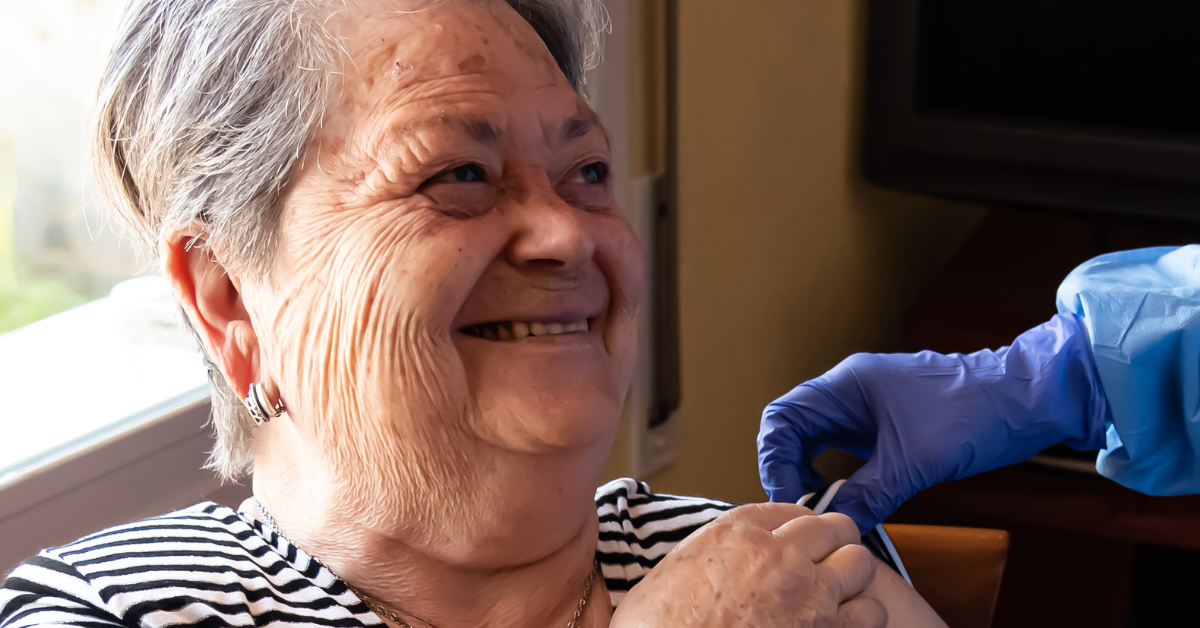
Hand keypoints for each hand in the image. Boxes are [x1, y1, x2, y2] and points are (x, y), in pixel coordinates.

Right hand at [610, 504, 886, 627]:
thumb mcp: (672, 573)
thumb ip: (710, 554)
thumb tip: (721, 562)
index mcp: (735, 534)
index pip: (786, 510)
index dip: (797, 526)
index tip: (798, 538)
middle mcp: (777, 555)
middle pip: (833, 527)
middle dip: (833, 543)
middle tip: (828, 560)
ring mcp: (808, 595)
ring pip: (860, 563)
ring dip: (852, 578)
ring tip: (841, 592)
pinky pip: (872, 611)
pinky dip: (863, 616)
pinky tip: (847, 623)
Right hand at [758, 313, 1108, 531]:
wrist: (1024, 399)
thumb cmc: (972, 413)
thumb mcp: (913, 463)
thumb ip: (867, 494)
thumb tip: (836, 522)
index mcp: (847, 385)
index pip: (783, 417)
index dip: (775, 459)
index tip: (791, 496)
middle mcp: (849, 390)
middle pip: (793, 428)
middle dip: (789, 468)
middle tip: (802, 506)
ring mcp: (867, 405)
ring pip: (817, 439)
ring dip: (811, 471)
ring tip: (821, 505)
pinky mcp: (885, 422)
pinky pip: (844, 446)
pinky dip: (837, 472)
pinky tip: (847, 495)